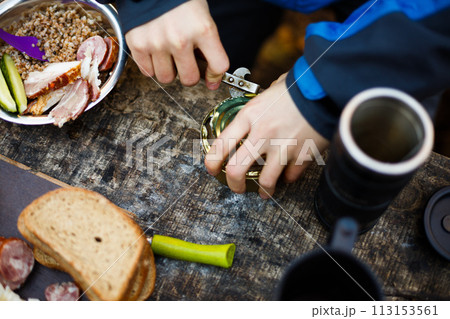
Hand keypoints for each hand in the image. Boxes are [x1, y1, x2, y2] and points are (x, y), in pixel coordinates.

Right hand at [125, 0, 228, 88]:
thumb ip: (206, 43)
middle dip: (189, 75)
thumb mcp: (201, 15)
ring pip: (166, 78)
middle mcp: (180, 39)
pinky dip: (151, 66)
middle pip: (189, 79)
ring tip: (168, 56)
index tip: (212, 78)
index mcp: (202, 29)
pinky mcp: (138, 44)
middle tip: (186, 65)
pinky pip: (147, 72)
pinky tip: (155, 53)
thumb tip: (207, 69)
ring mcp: (157, 43)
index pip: (218, 65)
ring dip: (169, 71)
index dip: (216, 76)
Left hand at [205, 74, 328, 197]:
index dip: (212, 162)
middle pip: (236, 170)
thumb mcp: (267, 91)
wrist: (325, 88)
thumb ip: (257, 106)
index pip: (221, 145)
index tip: (212, 168)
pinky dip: (288, 178)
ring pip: (265, 181)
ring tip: (264, 192)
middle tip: (235, 186)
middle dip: (233, 183)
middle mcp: (262, 134)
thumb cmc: (297, 86)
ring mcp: (282, 147)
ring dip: (264, 190)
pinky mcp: (302, 155)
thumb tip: (255, 112)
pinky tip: (287, 175)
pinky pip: (291, 176)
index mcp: (250, 116)